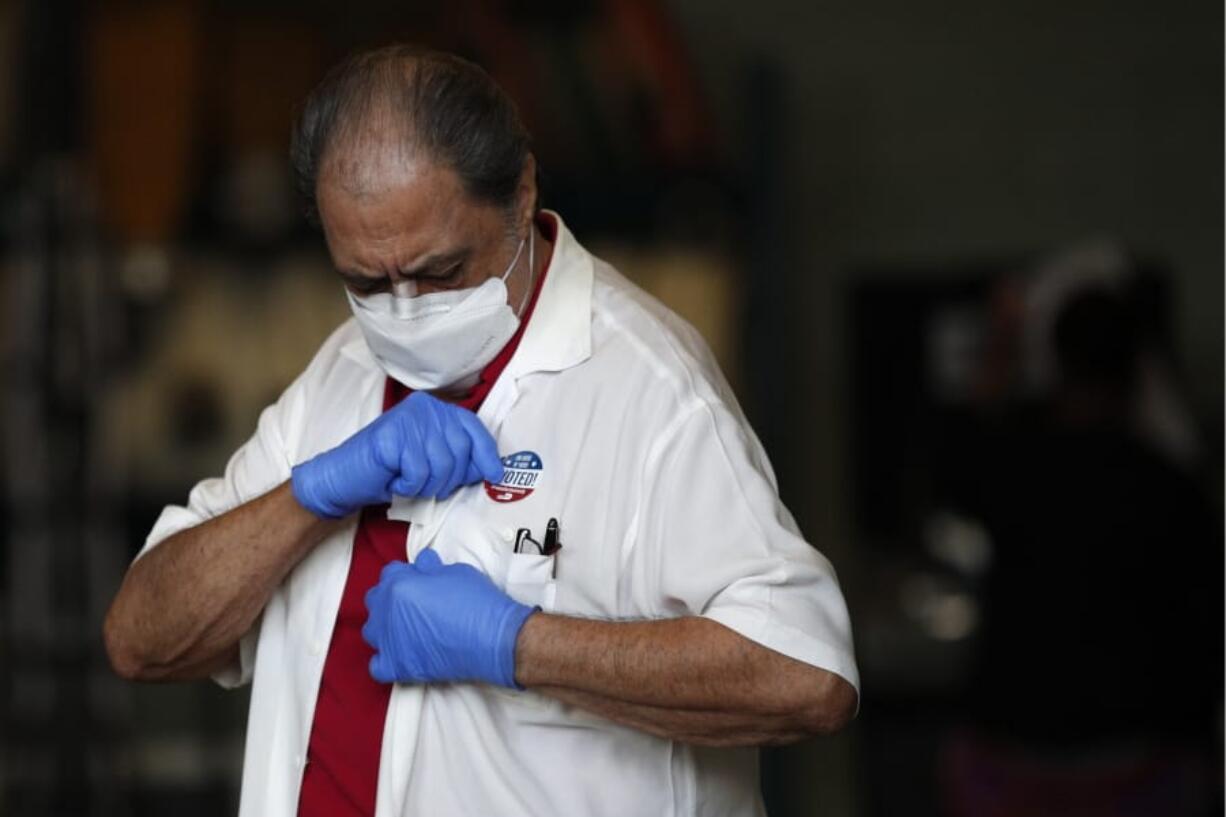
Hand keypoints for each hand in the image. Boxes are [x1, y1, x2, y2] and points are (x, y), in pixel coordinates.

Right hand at [290, 391, 503, 517]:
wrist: (344, 478)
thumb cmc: (390, 471)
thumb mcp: (432, 460)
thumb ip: (458, 457)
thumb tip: (492, 468)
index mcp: (435, 408)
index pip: (472, 426)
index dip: (486, 453)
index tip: (494, 474)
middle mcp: (423, 407)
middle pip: (459, 450)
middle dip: (449, 478)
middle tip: (427, 484)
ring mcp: (407, 419)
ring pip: (441, 465)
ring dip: (427, 485)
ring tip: (408, 480)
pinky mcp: (391, 436)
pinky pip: (419, 473)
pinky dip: (409, 486)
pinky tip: (395, 479)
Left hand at [362, 549, 536, 687]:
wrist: (492, 639)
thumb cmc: (477, 603)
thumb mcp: (456, 572)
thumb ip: (431, 568)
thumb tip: (423, 565)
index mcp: (400, 585)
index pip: (390, 573)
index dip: (406, 575)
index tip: (418, 581)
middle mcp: (388, 611)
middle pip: (376, 600)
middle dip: (391, 598)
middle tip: (414, 603)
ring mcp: (390, 641)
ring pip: (372, 631)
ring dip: (385, 627)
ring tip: (407, 628)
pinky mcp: (398, 666)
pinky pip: (378, 665)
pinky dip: (385, 661)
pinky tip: (403, 654)